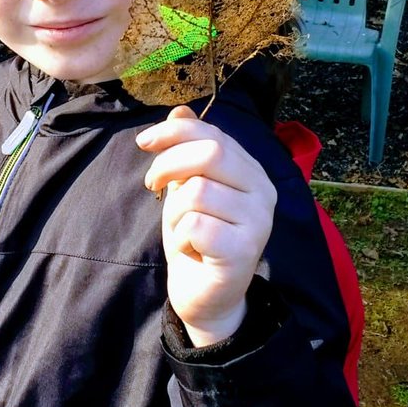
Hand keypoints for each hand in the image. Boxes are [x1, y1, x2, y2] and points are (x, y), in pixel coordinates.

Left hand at [136, 105, 275, 346]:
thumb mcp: (187, 187)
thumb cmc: (197, 237)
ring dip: (174, 211)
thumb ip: (188, 150)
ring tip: (182, 230)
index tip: (144, 142)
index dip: (174, 132)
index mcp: (252, 171)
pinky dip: (180, 236)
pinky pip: (195, 225)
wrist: (206, 296)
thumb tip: (179, 110)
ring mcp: (258, 222)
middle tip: (152, 184)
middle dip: (169, 164)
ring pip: (197, 191)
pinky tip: (190, 249)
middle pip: (210, 153)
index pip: (213, 133)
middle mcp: (263, 192)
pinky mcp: (244, 251)